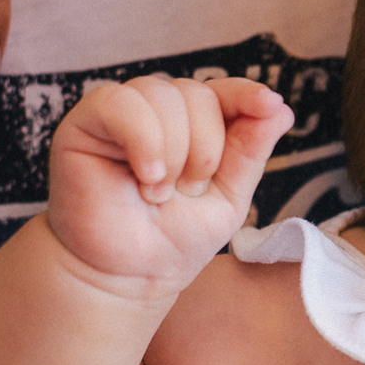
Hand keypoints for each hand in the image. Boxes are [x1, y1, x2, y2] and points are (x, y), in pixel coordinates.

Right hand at [47, 76, 291, 294]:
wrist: (129, 274)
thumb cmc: (175, 238)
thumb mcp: (229, 195)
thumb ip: (250, 150)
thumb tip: (280, 106)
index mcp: (194, 124)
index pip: (223, 90)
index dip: (247, 93)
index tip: (269, 104)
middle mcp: (157, 111)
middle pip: (197, 92)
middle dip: (206, 146)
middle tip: (189, 189)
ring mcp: (120, 113)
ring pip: (163, 94)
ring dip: (175, 149)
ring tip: (160, 191)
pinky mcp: (84, 122)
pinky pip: (121, 103)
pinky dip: (144, 140)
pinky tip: (146, 177)